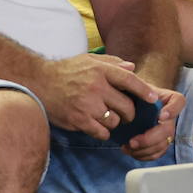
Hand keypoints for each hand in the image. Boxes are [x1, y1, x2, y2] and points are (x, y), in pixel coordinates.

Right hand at [29, 53, 160, 138]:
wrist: (39, 82)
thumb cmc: (66, 70)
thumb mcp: (89, 60)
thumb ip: (112, 63)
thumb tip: (132, 68)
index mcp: (101, 70)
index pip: (129, 81)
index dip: (144, 91)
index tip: (153, 98)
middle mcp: (96, 87)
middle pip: (126, 106)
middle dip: (129, 113)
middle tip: (125, 114)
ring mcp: (87, 105)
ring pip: (114, 121)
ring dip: (114, 123)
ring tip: (107, 118)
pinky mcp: (78, 120)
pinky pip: (101, 132)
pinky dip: (103, 132)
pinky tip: (97, 127)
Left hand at [122, 85, 186, 161]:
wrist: (132, 102)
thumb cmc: (135, 93)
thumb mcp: (136, 86)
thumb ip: (137, 88)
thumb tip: (134, 91)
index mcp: (169, 99)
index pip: (178, 102)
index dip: (172, 111)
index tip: (160, 116)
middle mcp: (171, 116)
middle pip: (168, 130)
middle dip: (149, 139)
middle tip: (132, 141)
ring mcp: (167, 131)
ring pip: (162, 145)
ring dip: (143, 150)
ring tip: (128, 146)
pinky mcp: (161, 143)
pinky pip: (156, 154)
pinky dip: (143, 155)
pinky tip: (130, 150)